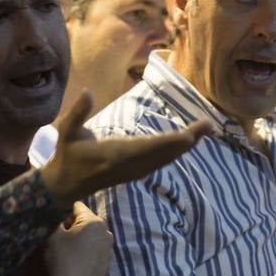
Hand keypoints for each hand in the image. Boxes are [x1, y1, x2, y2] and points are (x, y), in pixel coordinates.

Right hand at [30, 203, 113, 275]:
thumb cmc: (62, 259)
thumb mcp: (53, 235)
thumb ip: (57, 221)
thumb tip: (61, 218)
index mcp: (94, 222)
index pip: (78, 206)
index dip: (64, 211)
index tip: (56, 220)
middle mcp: (106, 233)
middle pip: (88, 221)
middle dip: (75, 225)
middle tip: (61, 235)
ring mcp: (109, 249)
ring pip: (93, 237)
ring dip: (83, 239)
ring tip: (69, 249)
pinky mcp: (107, 264)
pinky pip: (96, 251)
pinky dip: (88, 252)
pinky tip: (76, 260)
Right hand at [40, 90, 209, 209]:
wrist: (66, 185)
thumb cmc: (68, 154)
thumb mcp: (67, 131)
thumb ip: (78, 112)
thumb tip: (87, 91)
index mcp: (113, 155)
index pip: (145, 149)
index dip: (167, 144)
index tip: (187, 137)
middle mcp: (128, 165)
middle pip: (163, 153)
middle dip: (187, 140)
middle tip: (209, 125)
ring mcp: (134, 171)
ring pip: (166, 159)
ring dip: (187, 145)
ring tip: (206, 129)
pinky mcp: (136, 172)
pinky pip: (161, 162)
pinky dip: (177, 151)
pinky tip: (190, 142)